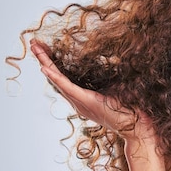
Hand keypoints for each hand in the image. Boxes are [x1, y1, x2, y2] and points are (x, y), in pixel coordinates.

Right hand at [30, 39, 154, 142]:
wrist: (137, 126)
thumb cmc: (130, 108)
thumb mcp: (117, 86)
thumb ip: (110, 74)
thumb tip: (114, 58)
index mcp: (83, 97)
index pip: (64, 77)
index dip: (53, 62)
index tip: (45, 47)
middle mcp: (77, 101)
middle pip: (56, 76)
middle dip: (44, 59)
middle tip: (33, 44)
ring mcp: (80, 102)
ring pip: (58, 80)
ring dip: (46, 63)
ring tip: (35, 49)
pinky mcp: (86, 102)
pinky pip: (67, 88)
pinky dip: (56, 78)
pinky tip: (45, 68)